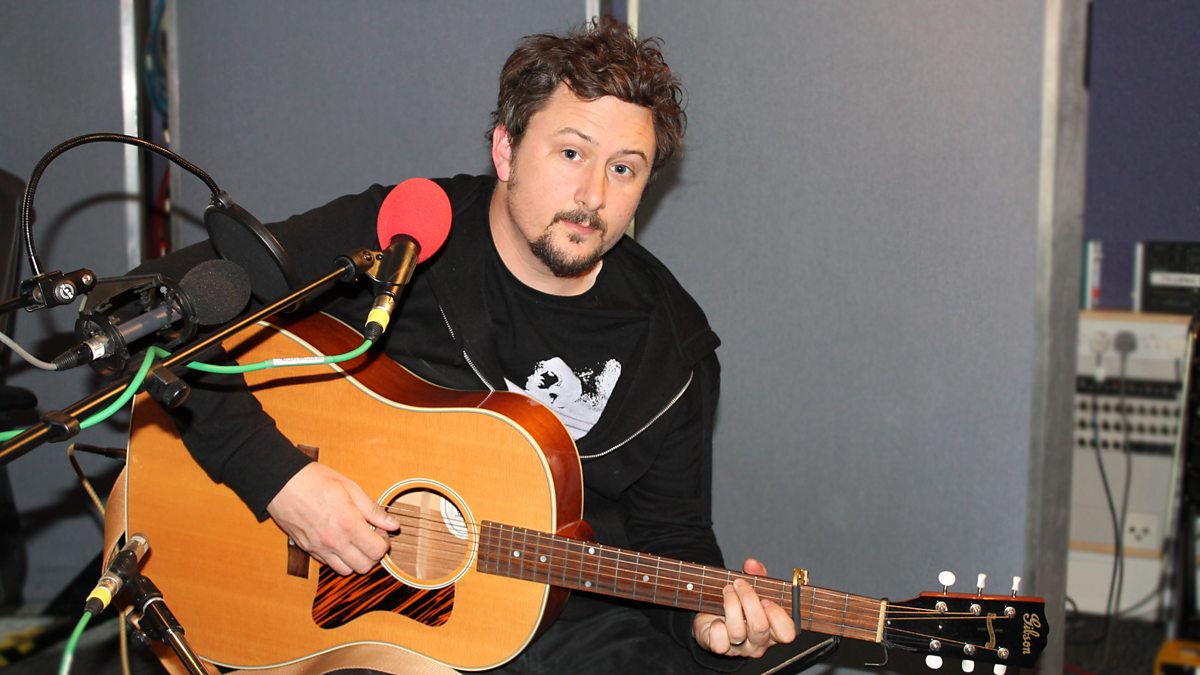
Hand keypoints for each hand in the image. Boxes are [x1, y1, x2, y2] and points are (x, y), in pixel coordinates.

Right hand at [266, 462, 399, 574]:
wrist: (281, 483)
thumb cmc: (315, 480)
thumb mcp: (350, 488)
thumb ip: (372, 510)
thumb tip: (393, 524)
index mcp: (348, 524)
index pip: (377, 551)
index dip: (384, 542)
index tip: (381, 531)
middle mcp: (334, 541)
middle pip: (364, 566)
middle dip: (373, 554)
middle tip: (370, 536)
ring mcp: (319, 548)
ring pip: (346, 571)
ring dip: (356, 559)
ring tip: (355, 540)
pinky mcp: (308, 550)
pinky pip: (329, 565)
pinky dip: (339, 559)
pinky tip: (339, 541)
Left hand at [692, 558, 795, 657]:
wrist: (713, 617)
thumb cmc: (739, 603)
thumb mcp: (752, 587)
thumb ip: (757, 574)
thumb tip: (752, 564)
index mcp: (773, 629)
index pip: (786, 633)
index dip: (777, 615)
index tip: (766, 599)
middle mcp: (759, 642)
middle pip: (760, 627)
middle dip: (748, 599)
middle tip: (739, 583)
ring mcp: (740, 648)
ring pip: (737, 632)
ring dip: (730, 604)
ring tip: (727, 591)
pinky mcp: (721, 649)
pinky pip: (719, 642)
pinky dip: (716, 627)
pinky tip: (716, 618)